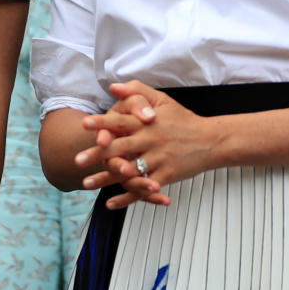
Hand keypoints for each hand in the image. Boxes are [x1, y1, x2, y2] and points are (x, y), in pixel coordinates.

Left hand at [76, 81, 223, 209]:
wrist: (211, 141)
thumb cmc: (183, 120)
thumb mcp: (162, 100)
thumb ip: (137, 91)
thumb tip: (113, 87)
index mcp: (147, 123)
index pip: (122, 121)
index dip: (103, 122)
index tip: (85, 124)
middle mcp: (151, 140)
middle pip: (120, 148)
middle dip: (97, 154)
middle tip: (77, 160)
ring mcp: (158, 160)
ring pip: (129, 171)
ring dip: (107, 178)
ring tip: (87, 183)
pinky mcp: (165, 176)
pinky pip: (142, 189)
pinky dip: (127, 197)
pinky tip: (111, 202)